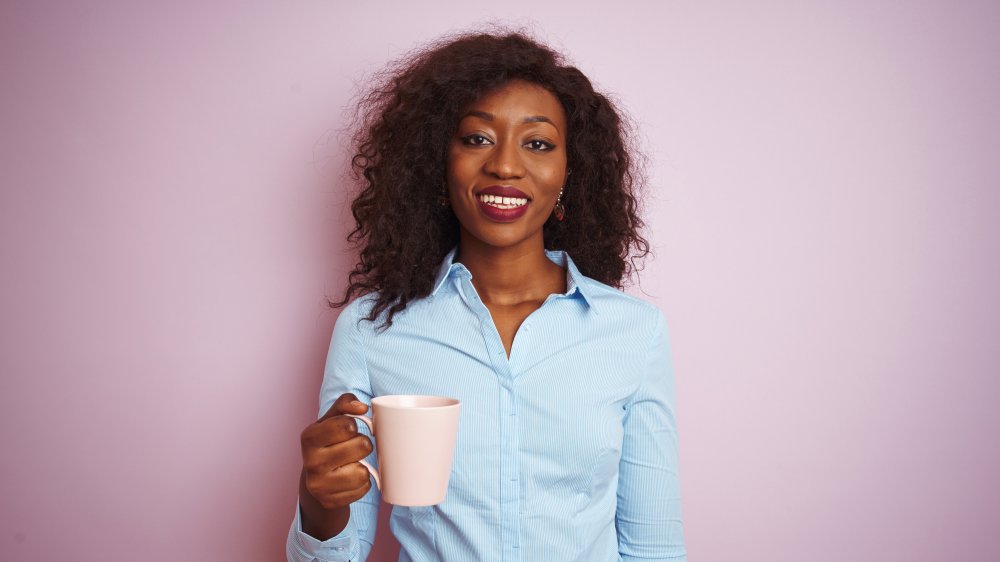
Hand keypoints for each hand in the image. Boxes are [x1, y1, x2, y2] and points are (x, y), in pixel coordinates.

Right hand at [300, 392, 373, 509]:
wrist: (316, 482)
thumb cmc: (327, 444)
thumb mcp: (331, 420)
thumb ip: (345, 404)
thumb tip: (362, 407)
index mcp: (309, 437)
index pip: (347, 424)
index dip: (355, 426)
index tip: (350, 429)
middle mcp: (311, 462)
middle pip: (362, 445)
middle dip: (363, 445)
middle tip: (353, 448)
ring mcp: (319, 485)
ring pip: (363, 470)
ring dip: (364, 466)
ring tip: (352, 464)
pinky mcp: (330, 501)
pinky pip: (363, 488)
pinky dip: (362, 483)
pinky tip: (350, 480)